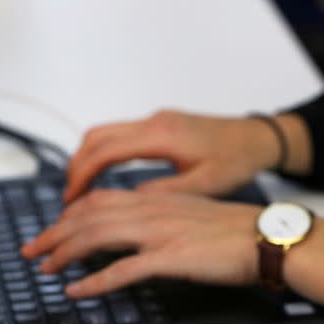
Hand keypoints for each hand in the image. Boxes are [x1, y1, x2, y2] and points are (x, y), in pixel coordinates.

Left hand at [21, 189, 262, 298]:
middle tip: (32, 250)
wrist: (265, 238)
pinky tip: (76, 290)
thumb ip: (158, 219)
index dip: (67, 215)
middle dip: (52, 234)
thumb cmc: (234, 230)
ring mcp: (157, 233)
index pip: (98, 201)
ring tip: (45, 268)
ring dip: (63, 253)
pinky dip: (93, 281)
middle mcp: (150, 211)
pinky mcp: (169, 258)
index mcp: (154, 200)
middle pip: (86, 216)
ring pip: (95, 237)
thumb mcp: (188, 214)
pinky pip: (121, 270)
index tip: (51, 230)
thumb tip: (135, 233)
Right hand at [63, 110, 281, 202]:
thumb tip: (131, 201)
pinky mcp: (160, 125)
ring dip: (86, 160)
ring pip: (104, 134)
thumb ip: (165, 194)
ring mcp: (156, 121)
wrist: (257, 138)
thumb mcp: (205, 185)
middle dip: (74, 167)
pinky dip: (102, 156)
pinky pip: (118, 136)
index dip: (81, 176)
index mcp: (163, 137)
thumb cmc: (238, 161)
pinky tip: (102, 178)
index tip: (69, 201)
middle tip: (66, 200)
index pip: (105, 151)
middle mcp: (154, 123)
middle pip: (96, 137)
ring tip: (78, 193)